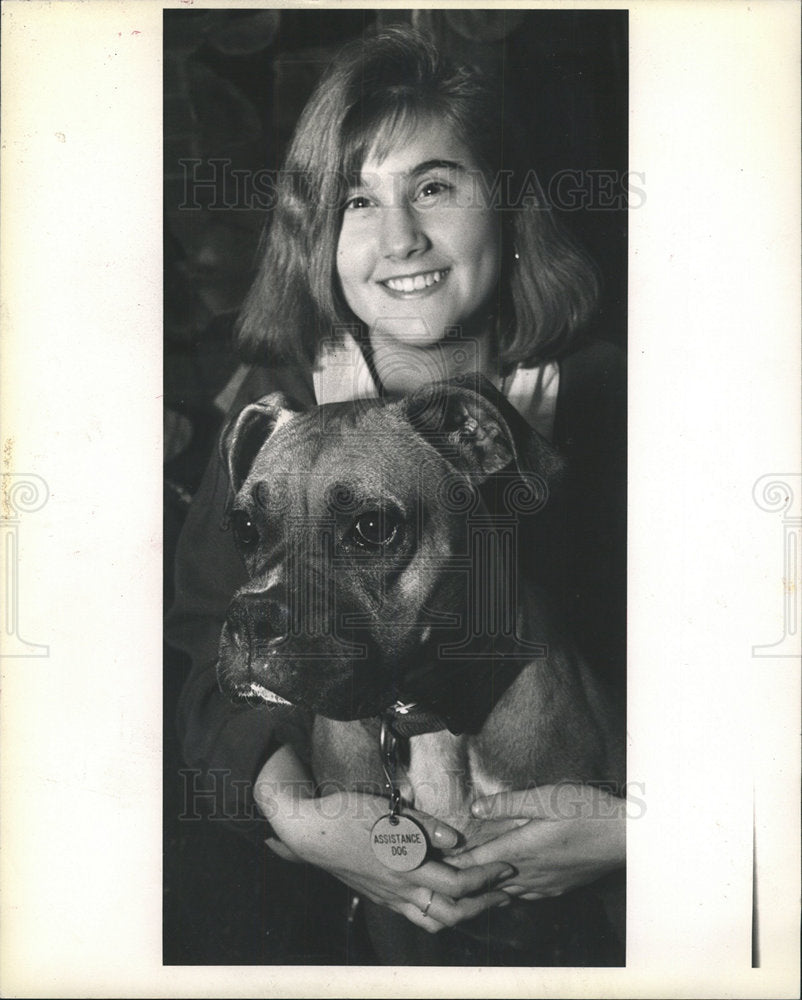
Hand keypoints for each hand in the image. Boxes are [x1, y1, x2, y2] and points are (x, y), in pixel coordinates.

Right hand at [254, 746, 514, 932]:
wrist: (310, 831)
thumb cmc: (348, 813)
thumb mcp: (389, 810)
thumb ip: (424, 826)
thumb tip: (457, 838)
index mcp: (405, 867)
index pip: (458, 884)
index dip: (486, 879)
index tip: (506, 869)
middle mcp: (399, 889)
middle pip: (451, 913)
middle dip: (483, 905)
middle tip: (505, 893)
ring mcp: (388, 897)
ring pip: (433, 921)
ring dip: (462, 914)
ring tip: (481, 901)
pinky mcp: (379, 896)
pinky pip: (415, 915)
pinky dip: (439, 911)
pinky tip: (444, 898)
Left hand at [447, 783, 625, 899]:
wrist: (625, 837)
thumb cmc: (585, 811)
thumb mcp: (544, 797)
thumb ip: (507, 803)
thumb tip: (475, 809)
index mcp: (521, 850)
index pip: (476, 863)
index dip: (453, 865)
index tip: (433, 866)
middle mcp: (529, 873)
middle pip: (487, 884)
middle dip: (464, 880)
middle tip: (443, 876)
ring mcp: (545, 884)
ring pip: (505, 893)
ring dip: (485, 887)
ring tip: (467, 882)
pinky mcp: (558, 888)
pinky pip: (525, 895)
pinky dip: (508, 891)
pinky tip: (508, 884)